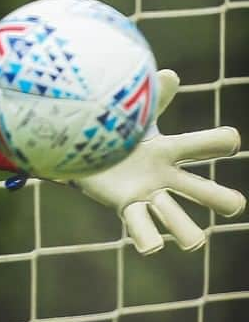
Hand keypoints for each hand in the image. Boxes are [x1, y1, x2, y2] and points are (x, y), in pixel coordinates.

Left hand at [74, 69, 244, 253]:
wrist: (87, 156)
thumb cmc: (118, 135)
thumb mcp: (135, 116)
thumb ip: (153, 99)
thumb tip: (169, 74)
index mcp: (171, 151)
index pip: (203, 146)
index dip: (218, 142)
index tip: (230, 141)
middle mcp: (167, 179)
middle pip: (203, 192)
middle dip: (221, 198)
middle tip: (235, 204)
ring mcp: (149, 197)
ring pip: (177, 218)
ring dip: (185, 230)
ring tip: (194, 241)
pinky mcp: (128, 209)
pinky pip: (141, 227)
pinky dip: (147, 237)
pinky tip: (153, 248)